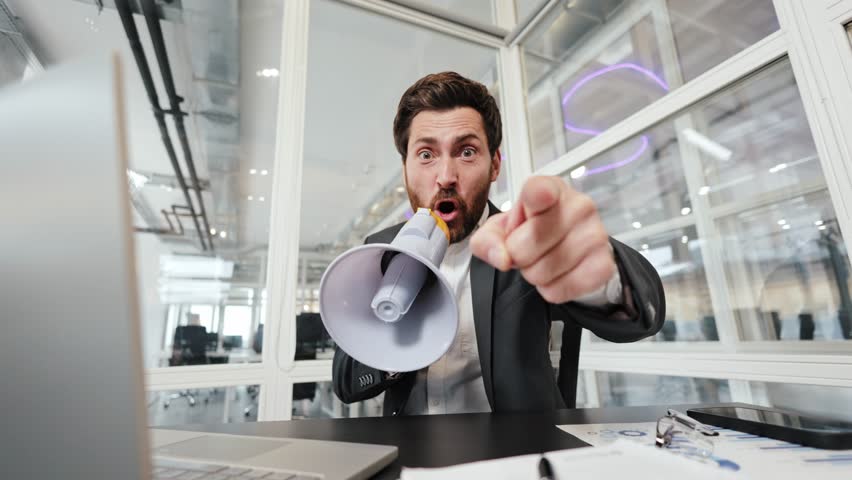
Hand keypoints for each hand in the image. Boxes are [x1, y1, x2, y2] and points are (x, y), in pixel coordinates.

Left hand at [470, 176, 614, 303]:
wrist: (568, 244)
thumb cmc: (532, 229)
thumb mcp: (499, 230)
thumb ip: (487, 241)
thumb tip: (502, 258)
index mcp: (549, 189)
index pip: (540, 190)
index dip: (536, 198)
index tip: (537, 198)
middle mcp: (578, 206)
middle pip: (525, 247)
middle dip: (518, 256)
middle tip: (527, 248)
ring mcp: (595, 234)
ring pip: (541, 272)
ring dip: (534, 274)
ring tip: (542, 258)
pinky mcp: (603, 264)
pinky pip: (560, 290)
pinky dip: (551, 289)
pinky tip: (558, 273)